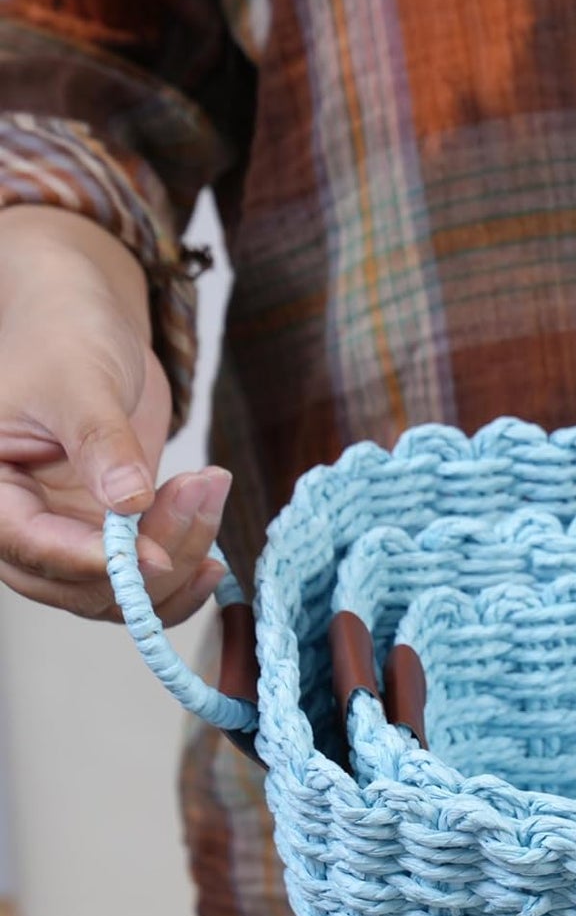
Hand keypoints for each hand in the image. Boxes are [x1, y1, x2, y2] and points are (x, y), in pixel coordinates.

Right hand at [0, 206, 229, 621]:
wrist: (85, 323)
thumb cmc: (63, 334)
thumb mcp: (80, 378)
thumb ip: (102, 442)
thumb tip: (129, 502)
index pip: (29, 546)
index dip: (94, 563)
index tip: (156, 555)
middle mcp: (18, 522)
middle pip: (79, 584)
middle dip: (151, 555)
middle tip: (203, 491)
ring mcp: (64, 535)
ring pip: (119, 591)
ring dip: (178, 555)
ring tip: (212, 487)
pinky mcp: (106, 537)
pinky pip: (143, 582)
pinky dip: (182, 571)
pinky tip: (215, 552)